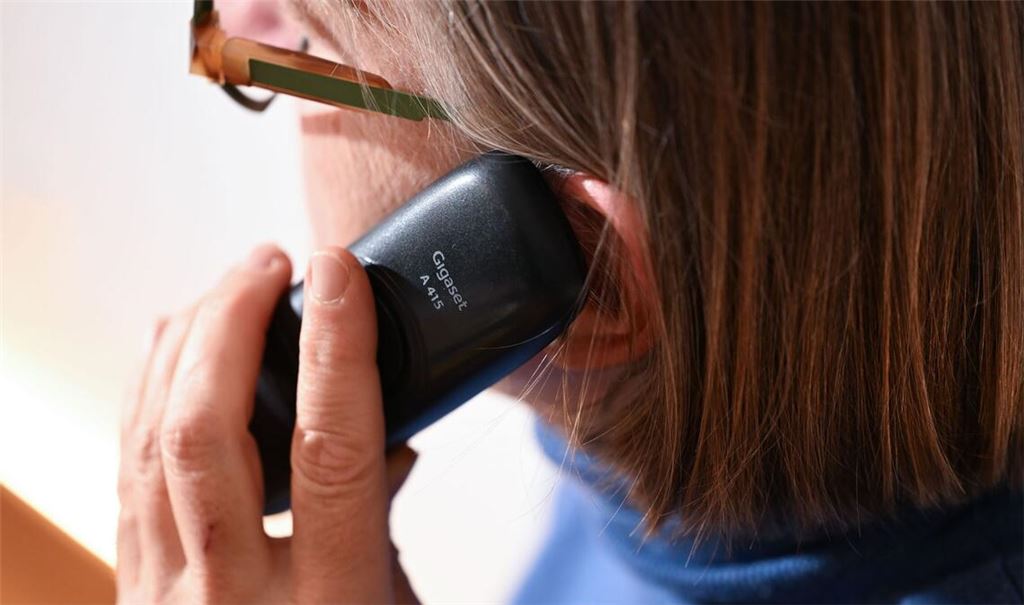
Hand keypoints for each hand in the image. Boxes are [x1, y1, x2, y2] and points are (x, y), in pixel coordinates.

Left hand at [117, 245, 418, 602]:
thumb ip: (384, 528)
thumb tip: (387, 446)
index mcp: (325, 603)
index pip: (329, 451)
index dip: (337, 348)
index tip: (340, 273)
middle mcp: (231, 595)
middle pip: (204, 430)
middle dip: (230, 323)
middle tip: (269, 263)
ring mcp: (167, 591)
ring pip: (149, 439)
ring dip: (185, 343)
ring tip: (227, 287)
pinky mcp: (134, 585)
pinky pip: (128, 467)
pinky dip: (150, 392)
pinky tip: (174, 353)